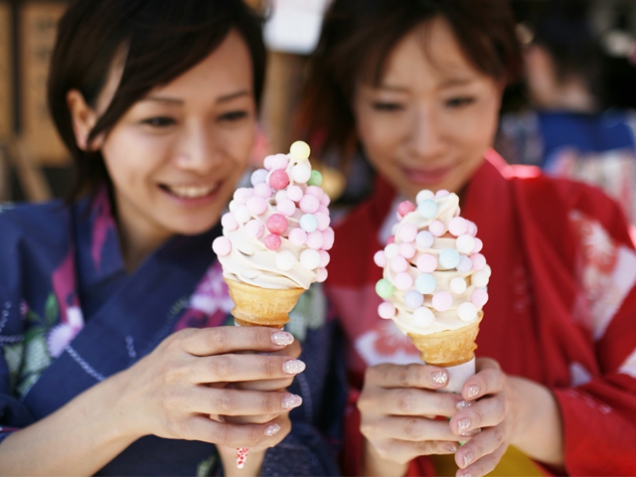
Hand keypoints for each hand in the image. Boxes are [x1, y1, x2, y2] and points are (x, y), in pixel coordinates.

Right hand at [116, 326, 304, 451]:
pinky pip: (219, 432)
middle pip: (227, 368)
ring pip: (226, 402)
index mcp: (183, 343)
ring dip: (264, 401)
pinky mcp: (180, 427)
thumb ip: (215, 340)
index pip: (223, 337)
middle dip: (266, 367)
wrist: (128, 400)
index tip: (286, 338)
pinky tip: (273, 427)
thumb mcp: (183, 344)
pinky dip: (249, 432)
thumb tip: (266, 330)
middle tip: (297, 366)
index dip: (255, 337)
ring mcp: (178, 399)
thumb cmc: (169, 365)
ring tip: (293, 399)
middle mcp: (179, 369)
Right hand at [358, 363, 462, 472]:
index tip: (447, 377)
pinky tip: (455, 444)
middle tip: (467, 406)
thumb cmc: (406, 393)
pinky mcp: (384, 449)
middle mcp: (368, 401)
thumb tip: (461, 379)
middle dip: (440, 404)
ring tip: (470, 428)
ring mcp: (374, 427)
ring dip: (444, 429)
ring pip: (413, 428)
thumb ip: (426, 378)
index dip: (424, 376)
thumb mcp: (409, 380)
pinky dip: (438, 446)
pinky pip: (415, 448)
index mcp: (375, 376)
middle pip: (407, 402)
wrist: (385, 425)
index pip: (401, 374)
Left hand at [449, 358, 563, 476]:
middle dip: (475, 417)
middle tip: (456, 425)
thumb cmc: (476, 379)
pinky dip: (479, 468)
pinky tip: (463, 475)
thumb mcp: (470, 368)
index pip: (491, 379)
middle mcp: (504, 402)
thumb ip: (452, 369)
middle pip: (495, 410)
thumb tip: (424, 370)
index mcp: (494, 378)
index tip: (466, 391)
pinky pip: (493, 458)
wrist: (510, 401)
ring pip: (494, 437)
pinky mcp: (501, 445)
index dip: (480, 384)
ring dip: (476, 448)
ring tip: (459, 459)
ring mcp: (505, 425)